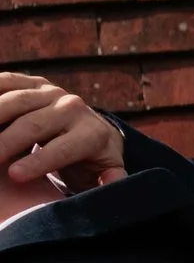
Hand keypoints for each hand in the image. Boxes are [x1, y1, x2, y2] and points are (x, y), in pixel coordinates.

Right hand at [0, 75, 125, 190]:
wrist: (86, 129)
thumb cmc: (90, 161)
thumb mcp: (104, 173)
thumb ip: (110, 179)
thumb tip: (114, 181)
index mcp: (92, 133)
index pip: (63, 148)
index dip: (38, 162)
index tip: (14, 177)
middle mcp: (72, 107)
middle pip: (33, 124)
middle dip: (5, 143)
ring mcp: (50, 91)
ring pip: (14, 100)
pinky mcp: (30, 82)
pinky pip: (4, 81)